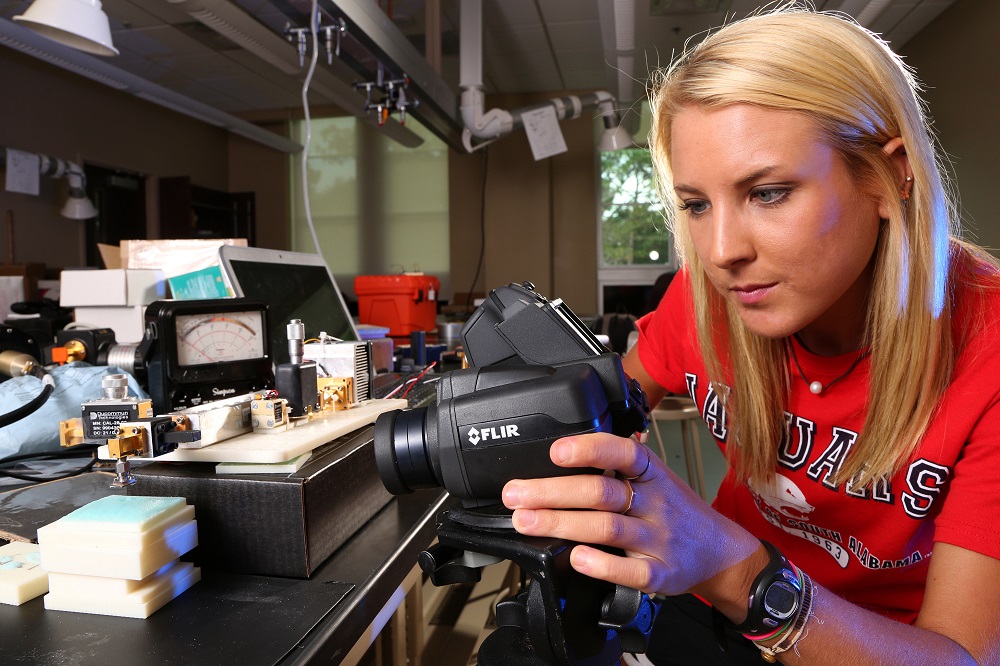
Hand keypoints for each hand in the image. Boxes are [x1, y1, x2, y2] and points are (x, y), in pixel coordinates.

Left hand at [501, 433, 763, 615]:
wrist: (720, 552)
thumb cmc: (675, 510)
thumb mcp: (653, 477)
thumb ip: (615, 465)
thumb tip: (561, 451)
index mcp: (651, 472)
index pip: (622, 452)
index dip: (588, 449)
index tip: (555, 451)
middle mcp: (655, 502)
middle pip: (601, 493)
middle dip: (552, 492)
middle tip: (516, 494)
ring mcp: (658, 538)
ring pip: (607, 528)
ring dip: (560, 523)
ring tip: (526, 521)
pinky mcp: (661, 573)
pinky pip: (631, 570)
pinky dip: (601, 564)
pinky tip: (576, 557)